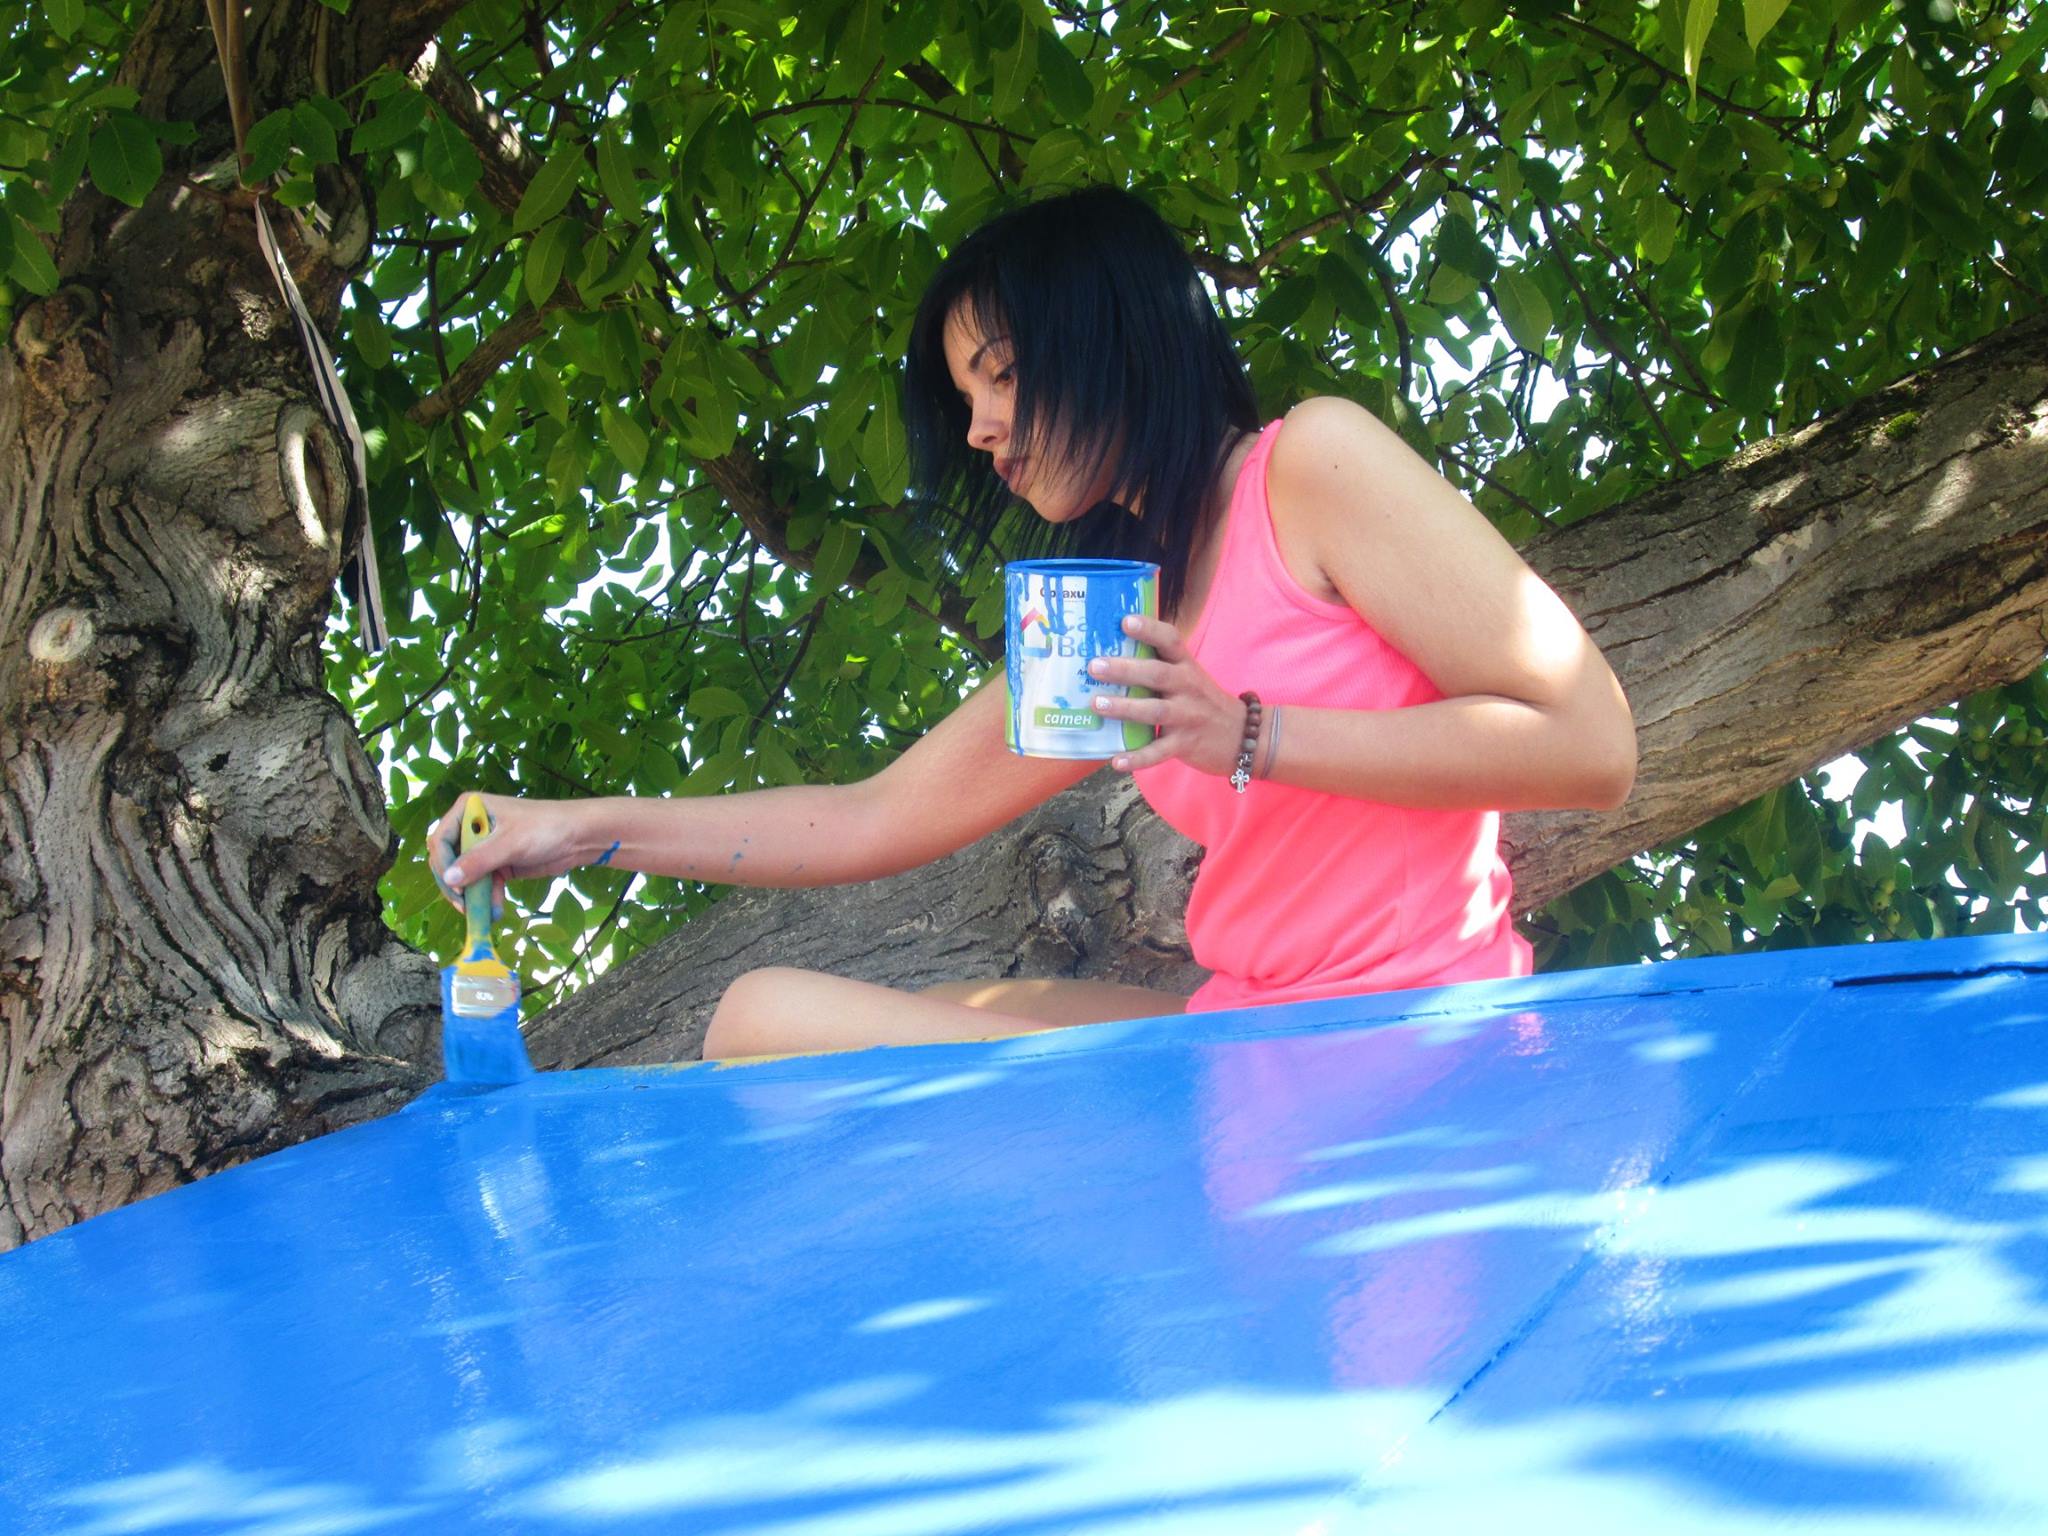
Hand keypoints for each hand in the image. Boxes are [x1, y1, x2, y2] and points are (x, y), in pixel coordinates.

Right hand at [428, 793, 595, 915]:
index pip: (441, 840)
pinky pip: (482, 883)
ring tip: (481, 914)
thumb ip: (479, 861)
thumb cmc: (545, 828)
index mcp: (468, 809)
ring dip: (472, 896)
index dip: (444, 866)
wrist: (579, 837)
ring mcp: (484, 846)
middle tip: (465, 906)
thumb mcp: (510, 844)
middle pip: (448, 861)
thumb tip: (449, 879)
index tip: (455, 887)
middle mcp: (472, 826)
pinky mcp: (497, 863)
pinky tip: (495, 910)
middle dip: (456, 885)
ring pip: (464, 876)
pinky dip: (486, 897)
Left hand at [1085, 613, 1246, 775]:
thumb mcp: (1189, 678)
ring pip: (1155, 711)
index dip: (1149, 630)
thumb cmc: (1204, 703)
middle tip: (1094, 666)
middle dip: (1125, 670)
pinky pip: (1159, 752)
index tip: (1125, 621)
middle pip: (1157, 674)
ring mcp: (1188, 716)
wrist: (1244, 737)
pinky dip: (1137, 758)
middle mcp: (1188, 687)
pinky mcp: (1186, 745)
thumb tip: (1110, 658)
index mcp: (1186, 666)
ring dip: (1125, 708)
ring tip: (1098, 704)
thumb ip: (1159, 668)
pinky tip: (1116, 761)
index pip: (1170, 640)